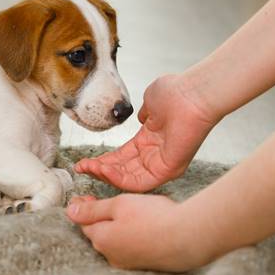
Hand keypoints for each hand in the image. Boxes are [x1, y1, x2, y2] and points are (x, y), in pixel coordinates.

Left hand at [66, 194, 206, 271]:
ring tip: (124, 212)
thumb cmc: (153, 218)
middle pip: (97, 233)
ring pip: (114, 241)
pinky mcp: (143, 262)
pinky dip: (129, 235)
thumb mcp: (119, 204)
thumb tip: (70, 211)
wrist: (186, 237)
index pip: (83, 222)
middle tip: (102, 201)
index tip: (85, 196)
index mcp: (101, 239)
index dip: (82, 207)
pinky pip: (129, 247)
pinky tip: (139, 226)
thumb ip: (92, 209)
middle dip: (97, 217)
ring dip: (114, 227)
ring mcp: (127, 261)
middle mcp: (111, 255)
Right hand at [74, 74, 217, 191]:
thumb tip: (140, 117)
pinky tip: (104, 170)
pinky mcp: (167, 171)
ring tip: (88, 168)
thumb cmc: (176, 93)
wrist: (192, 93)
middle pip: (122, 171)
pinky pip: (140, 182)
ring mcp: (161, 164)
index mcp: (150, 140)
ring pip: (128, 179)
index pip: (122, 157)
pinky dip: (119, 179)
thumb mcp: (151, 102)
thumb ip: (142, 113)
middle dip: (99, 170)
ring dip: (105, 175)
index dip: (103, 160)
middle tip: (81, 168)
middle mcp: (155, 155)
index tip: (85, 161)